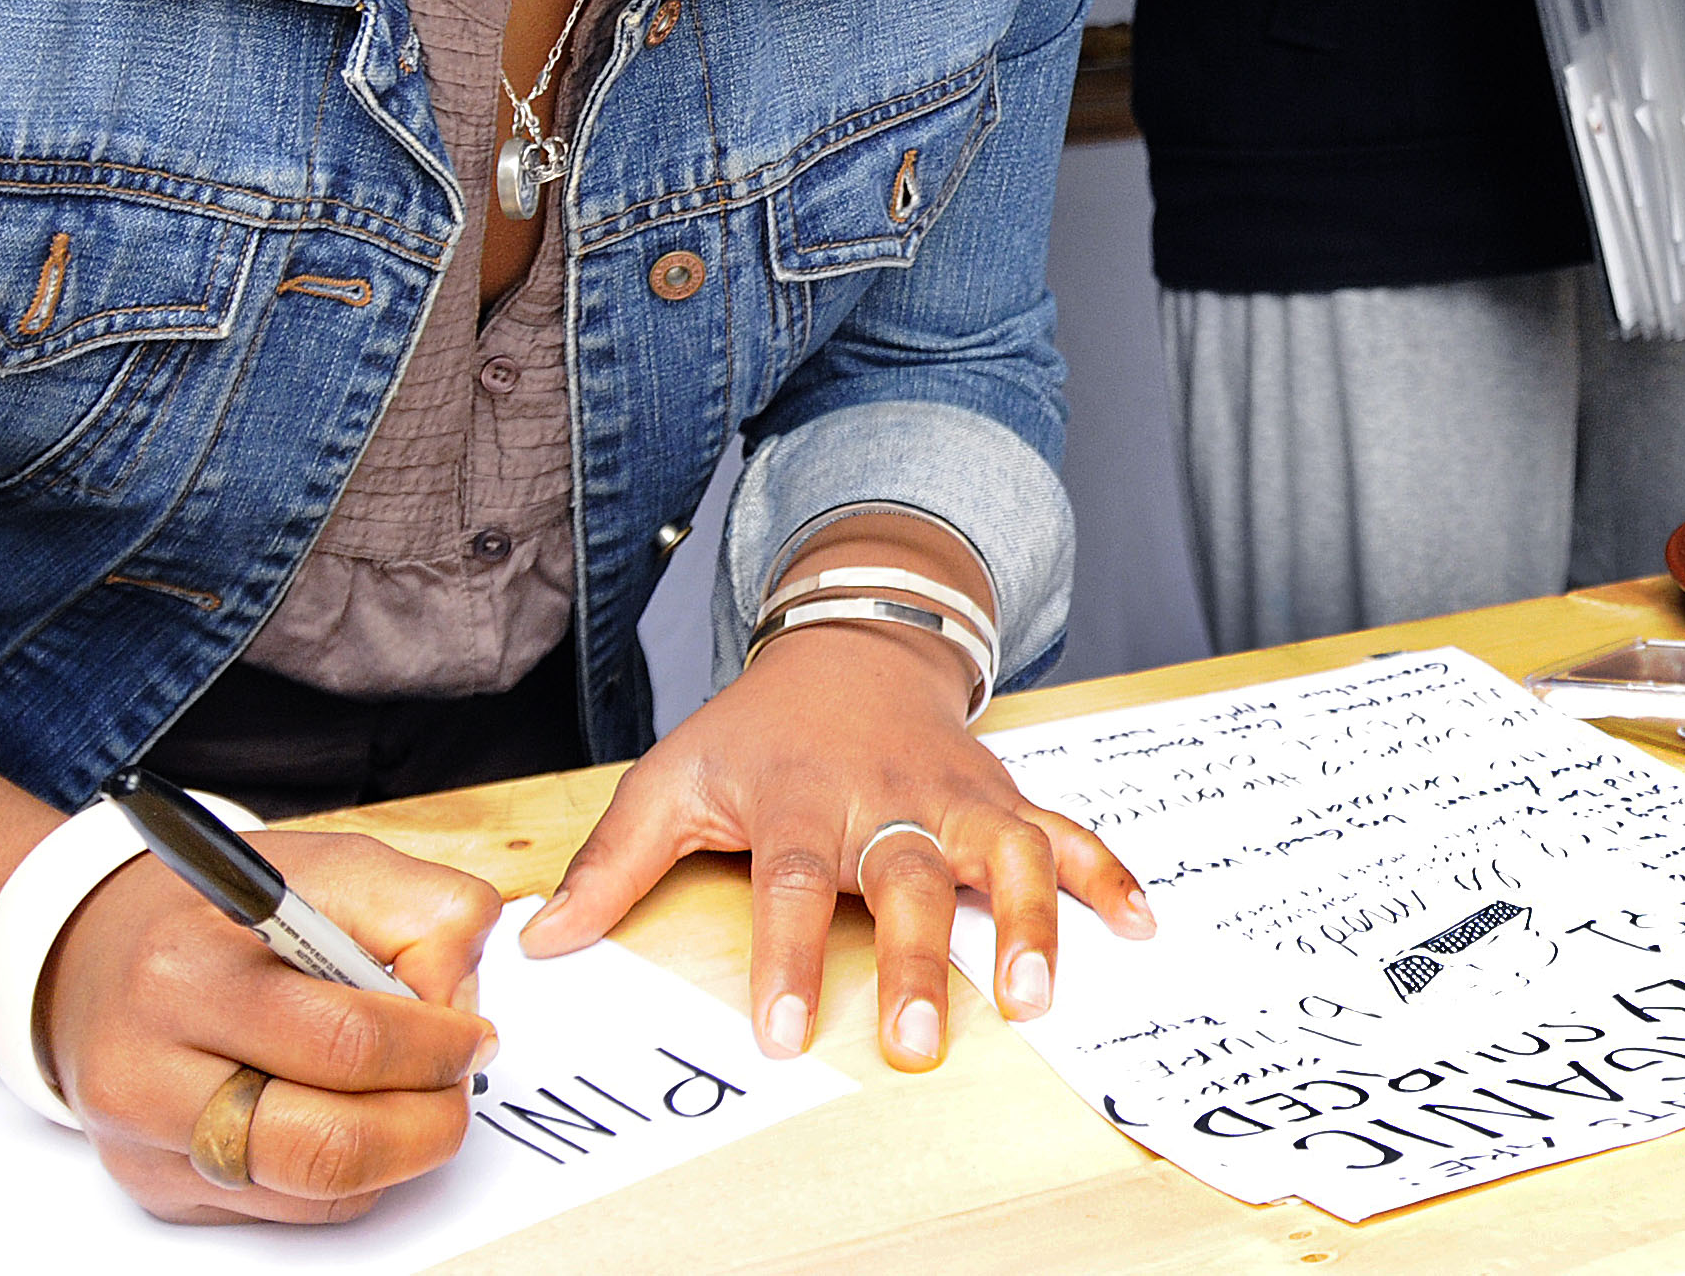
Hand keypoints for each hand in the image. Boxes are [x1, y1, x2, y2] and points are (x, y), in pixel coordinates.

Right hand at [41, 833, 502, 1225]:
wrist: (94, 953)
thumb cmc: (224, 913)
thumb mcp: (328, 866)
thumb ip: (420, 912)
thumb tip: (459, 1002)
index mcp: (188, 971)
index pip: (346, 1040)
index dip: (436, 1044)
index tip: (471, 1033)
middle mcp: (150, 1070)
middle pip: (328, 1145)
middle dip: (428, 1120)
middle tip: (457, 1083)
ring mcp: (147, 1145)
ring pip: (316, 1193)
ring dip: (396, 1153)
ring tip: (413, 1097)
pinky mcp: (159, 1191)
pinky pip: (289, 1211)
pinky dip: (347, 1176)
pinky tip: (348, 1115)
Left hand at [520, 624, 1151, 1069]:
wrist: (852, 645)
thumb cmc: (760, 730)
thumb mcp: (674, 776)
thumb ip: (614, 862)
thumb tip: (543, 943)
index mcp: (802, 800)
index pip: (791, 882)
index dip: (785, 957)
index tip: (777, 1032)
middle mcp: (887, 797)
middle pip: (907, 877)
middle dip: (919, 960)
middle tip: (920, 1039)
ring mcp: (954, 795)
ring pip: (1003, 853)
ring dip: (1028, 922)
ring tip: (1038, 996)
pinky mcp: (1003, 797)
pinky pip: (1067, 833)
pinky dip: (1109, 875)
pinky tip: (1141, 925)